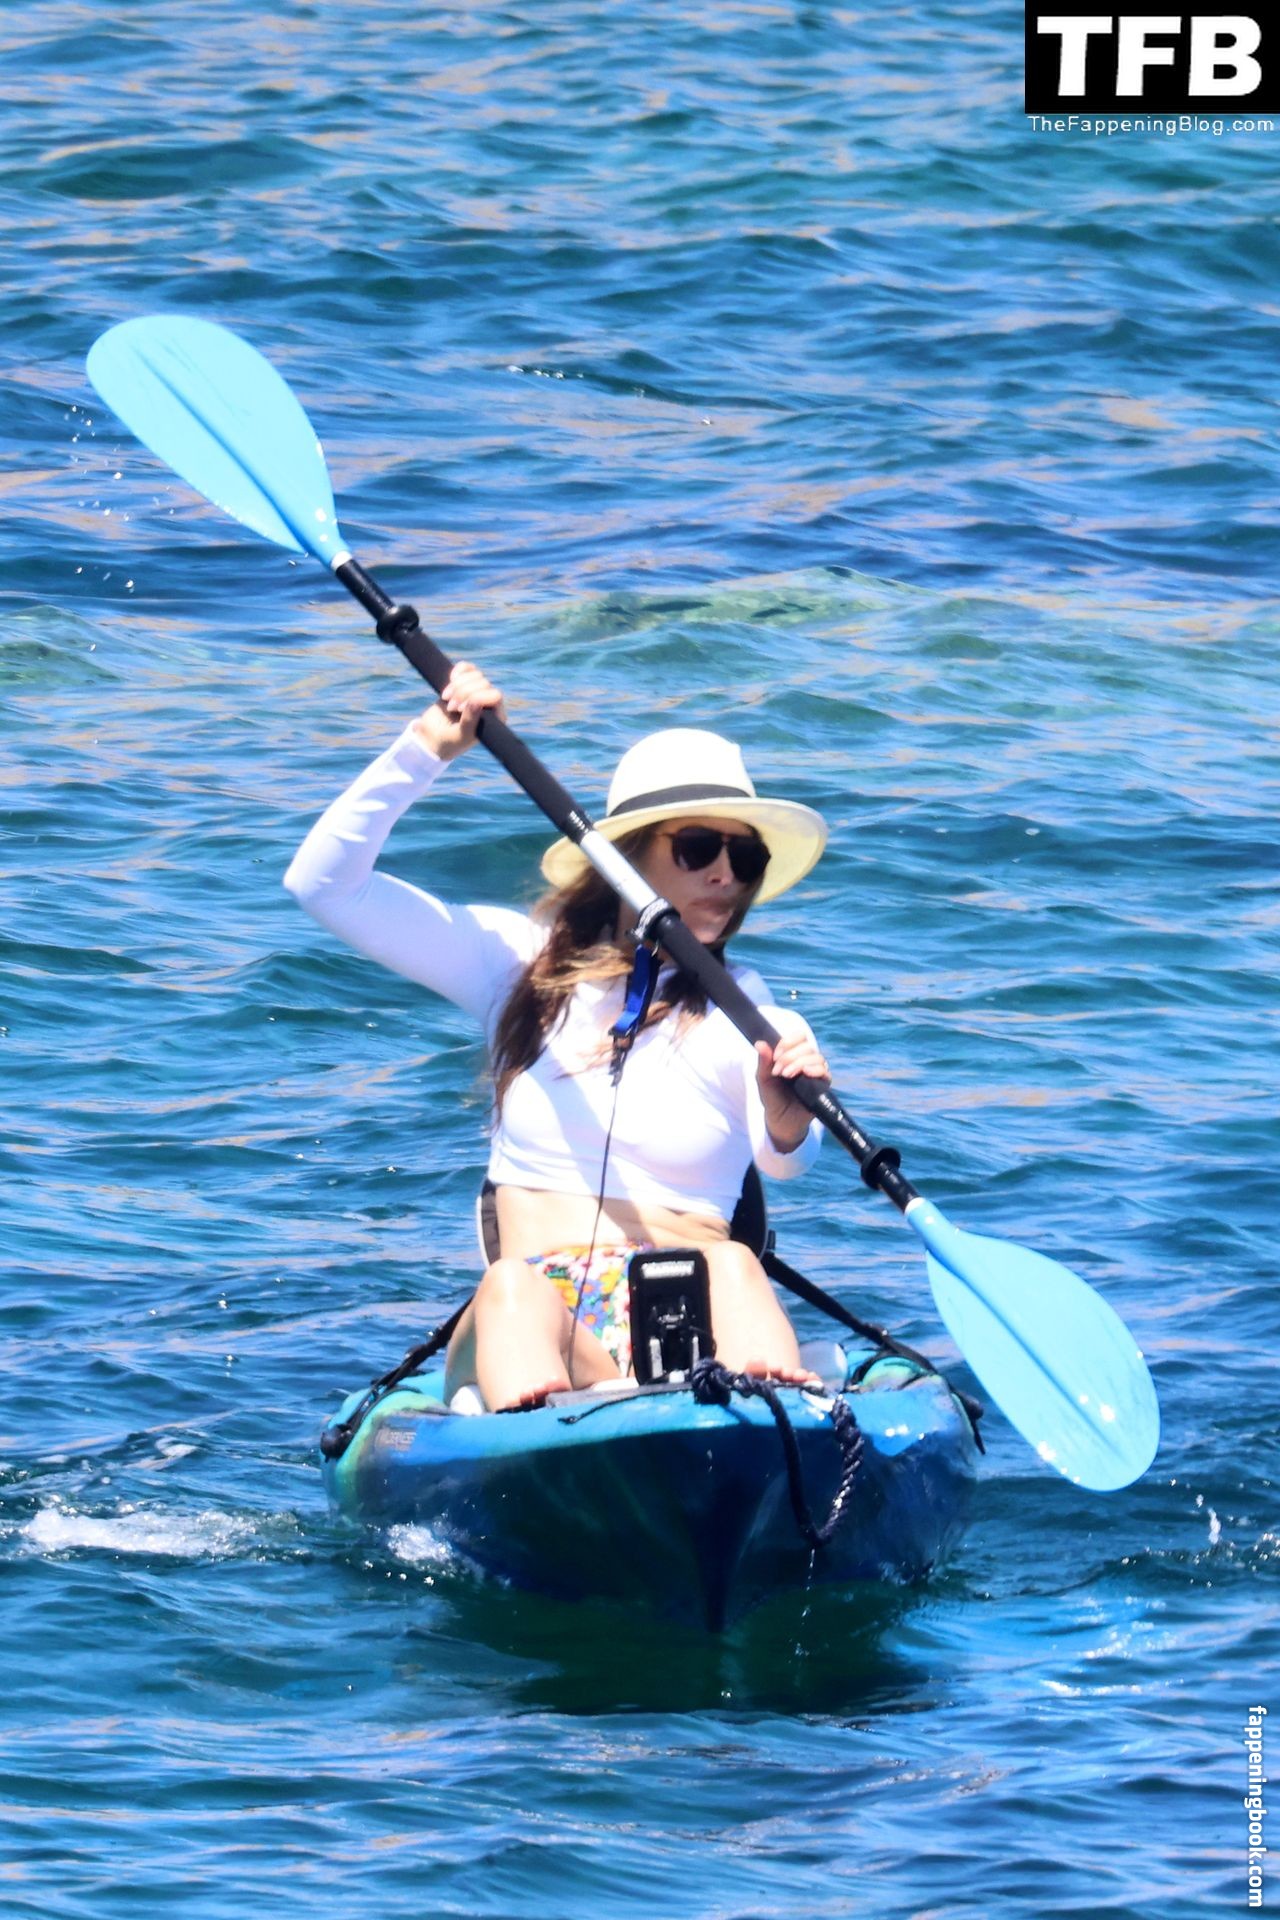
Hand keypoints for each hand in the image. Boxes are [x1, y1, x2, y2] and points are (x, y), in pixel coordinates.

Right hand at [411, 661, 505, 761]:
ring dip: (457, 685)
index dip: (477, 697)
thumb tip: (476, 701)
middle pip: (483, 683)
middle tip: (451, 707)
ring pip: (475, 675)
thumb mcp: (460, 736)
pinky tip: (450, 681)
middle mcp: (489, 703)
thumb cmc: (449, 741)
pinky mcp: (464, 683)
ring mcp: (476, 692)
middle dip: (463, 692)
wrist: (431, 736)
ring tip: (447, 699)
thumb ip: (469, 721)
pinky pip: (467, 668)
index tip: (460, 709)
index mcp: (495, 718)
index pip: (495, 696)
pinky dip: (457, 671)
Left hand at [755, 1026, 830, 1153]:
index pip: (799, 1037)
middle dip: (790, 1056)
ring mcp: (816, 1073)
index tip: (775, 1055)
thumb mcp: (763, 1078)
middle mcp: (808, 1061)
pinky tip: (805, 1072)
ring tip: (785, 1075)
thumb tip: (760, 1043)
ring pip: (816, 1057)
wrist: (779, 1120)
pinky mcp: (823, 1086)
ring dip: (799, 1063)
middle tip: (777, 1071)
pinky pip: (825, 1072)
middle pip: (807, 1046)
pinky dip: (815, 1069)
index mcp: (794, 1055)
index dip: (788, 1042)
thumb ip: (763, 1061)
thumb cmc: (772, 1097)